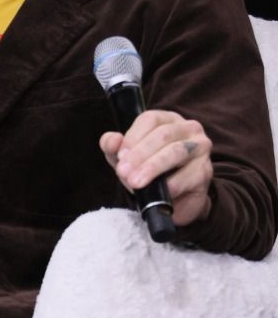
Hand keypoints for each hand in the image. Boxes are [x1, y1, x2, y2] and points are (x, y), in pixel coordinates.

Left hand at [98, 109, 213, 226]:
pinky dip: (169, 185)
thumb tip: (112, 140)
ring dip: (152, 168)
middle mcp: (188, 129)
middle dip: (139, 155)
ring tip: (135, 182)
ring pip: (176, 152)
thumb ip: (114, 147)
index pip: (150, 119)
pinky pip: (187, 176)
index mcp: (167, 119)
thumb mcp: (126, 157)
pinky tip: (158, 192)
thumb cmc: (149, 169)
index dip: (133, 136)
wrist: (175, 198)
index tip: (119, 155)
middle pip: (163, 135)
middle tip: (123, 172)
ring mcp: (200, 148)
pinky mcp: (205, 171)